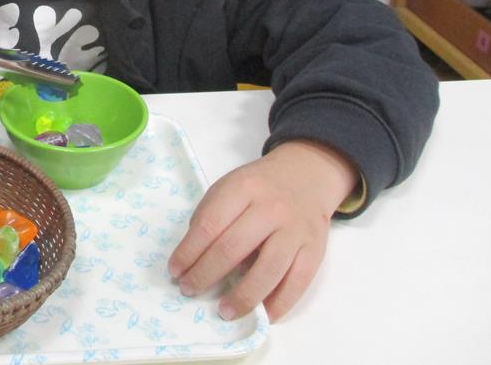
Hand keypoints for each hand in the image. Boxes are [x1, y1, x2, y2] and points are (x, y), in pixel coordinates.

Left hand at [167, 140, 357, 321]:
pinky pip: (297, 282)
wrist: (306, 175)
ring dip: (243, 296)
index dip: (189, 252)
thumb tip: (193, 258)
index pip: (209, 224)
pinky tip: (262, 315)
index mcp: (243, 188)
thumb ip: (211, 216)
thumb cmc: (259, 187)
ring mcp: (295, 230)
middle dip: (206, 274)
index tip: (175, 271)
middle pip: (233, 248)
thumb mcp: (229, 186)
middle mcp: (271, 208)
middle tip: (190, 290)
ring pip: (268, 270)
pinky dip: (279, 304)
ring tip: (225, 311)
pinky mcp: (315, 250)